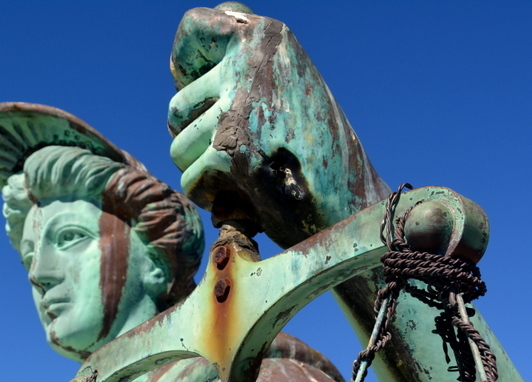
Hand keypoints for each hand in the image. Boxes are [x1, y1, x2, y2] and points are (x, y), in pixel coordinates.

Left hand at [168, 5, 388, 247]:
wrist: (353, 205)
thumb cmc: (318, 153)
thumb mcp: (287, 86)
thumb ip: (241, 69)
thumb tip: (179, 78)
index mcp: (267, 36)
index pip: (194, 27)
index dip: (185, 68)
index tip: (200, 93)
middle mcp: (251, 61)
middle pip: (178, 104)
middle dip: (194, 138)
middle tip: (232, 155)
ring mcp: (240, 104)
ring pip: (179, 146)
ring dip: (201, 171)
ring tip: (241, 178)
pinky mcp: (232, 150)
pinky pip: (190, 179)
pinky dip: (210, 197)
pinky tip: (243, 198)